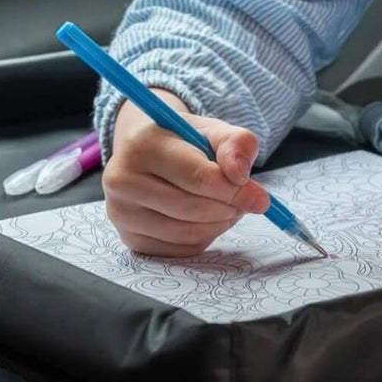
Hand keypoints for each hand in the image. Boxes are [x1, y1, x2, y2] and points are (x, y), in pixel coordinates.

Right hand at [102, 90, 272, 257]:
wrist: (148, 152)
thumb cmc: (184, 141)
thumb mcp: (214, 131)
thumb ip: (237, 144)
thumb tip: (241, 175)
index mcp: (143, 145)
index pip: (199, 177)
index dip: (236, 191)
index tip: (260, 197)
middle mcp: (122, 180)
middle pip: (194, 209)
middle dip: (230, 208)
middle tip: (244, 202)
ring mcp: (121, 213)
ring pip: (187, 233)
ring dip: (220, 224)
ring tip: (227, 207)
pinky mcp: (129, 238)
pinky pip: (180, 250)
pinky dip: (204, 238)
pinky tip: (206, 220)